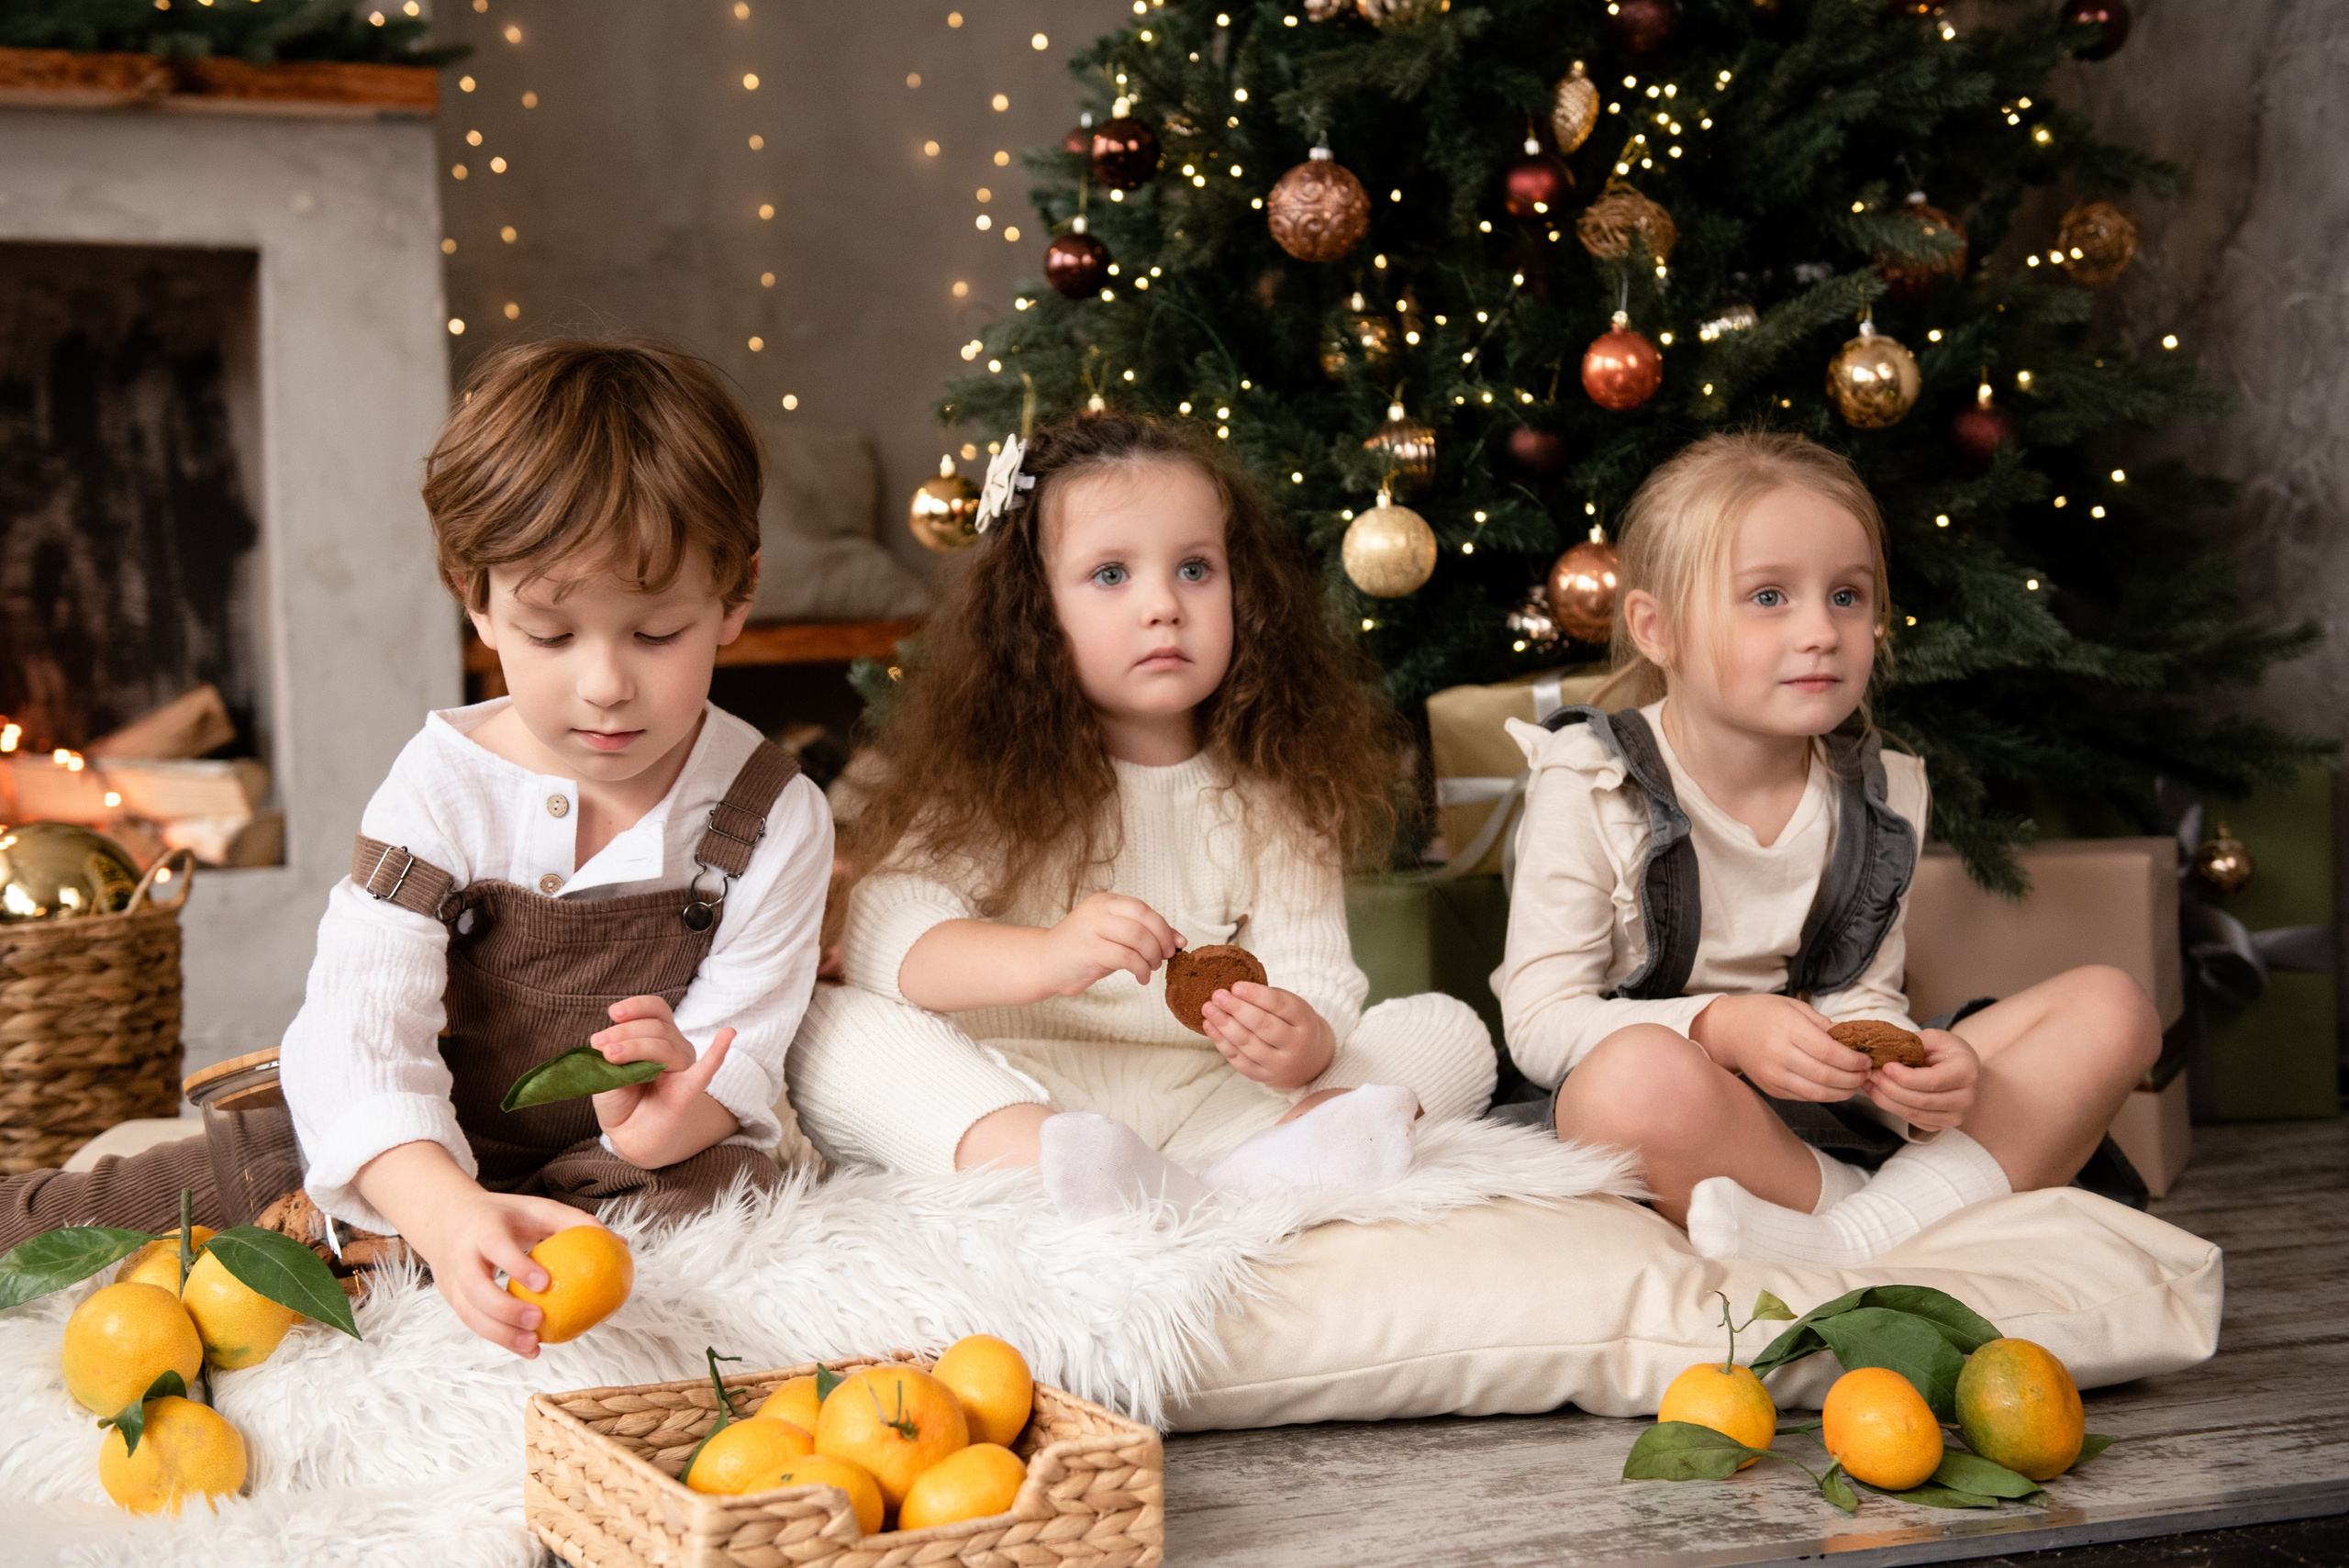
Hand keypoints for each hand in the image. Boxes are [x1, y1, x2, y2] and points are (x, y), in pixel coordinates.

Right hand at [353, 1141, 591, 1357]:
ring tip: (535, 1345)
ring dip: (500, 1334)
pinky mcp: (452, 1300)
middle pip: (474, 1287)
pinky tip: (530, 1349)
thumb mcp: (538, 1209)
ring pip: (469, 1313)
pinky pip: (474, 1324)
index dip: (516, 1265)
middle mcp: (461, 1255)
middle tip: (539, 1321)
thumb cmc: (505, 1215)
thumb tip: (622, 1244)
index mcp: (482, 1227)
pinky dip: (500, 1339)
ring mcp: (451, 1281)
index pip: (496, 1247)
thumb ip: (576, 1223)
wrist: (447, 1219)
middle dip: (504, 1308)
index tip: (545, 1283)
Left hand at [588, 995, 741, 1167]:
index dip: (637, 1006)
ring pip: (665, 1046)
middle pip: (657, 1028)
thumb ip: (613, 1059)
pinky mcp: (688, 1091)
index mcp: (659, 1038)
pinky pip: (706, 1070)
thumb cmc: (622, 1100)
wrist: (631, 1136)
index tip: (614, 1012)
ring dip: (633, 1045)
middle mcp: (677, 1049)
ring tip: (609, 1055)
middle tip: (598, 1044)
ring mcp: (684, 1069)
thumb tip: (610, 1048)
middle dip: (624, 1032)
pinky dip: (717, 1052)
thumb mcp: (609, 1073)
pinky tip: (728, 1034)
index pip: (657, 1010)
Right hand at [1032, 892, 1183, 995]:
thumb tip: (1179, 940)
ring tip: (1150, 968)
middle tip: (1165, 957)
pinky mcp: (1088, 950)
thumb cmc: (1081, 952)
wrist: (1043, 964)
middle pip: (1143, 919)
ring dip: (1152, 956)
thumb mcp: (1113, 937)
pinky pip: (1126, 957)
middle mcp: (1098, 910)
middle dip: (1161, 940)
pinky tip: (1141, 977)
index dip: (1164, 927)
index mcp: (1105, 902)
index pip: (1143, 908)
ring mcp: (1091, 928)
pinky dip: (1140, 969)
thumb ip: (1142, 934)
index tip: (1176, 944)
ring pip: (1137, 937)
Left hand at [1201, 983, 1336, 1091]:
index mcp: (1304, 1021)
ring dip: (1224, 1025)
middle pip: (1263, 1026)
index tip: (1236, 985)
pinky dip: (1221, 1041)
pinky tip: (1209, 1025)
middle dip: (1237, 1009)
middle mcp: (1295, 1046)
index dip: (1257, 995)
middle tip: (1218, 995)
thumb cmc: (1292, 1024)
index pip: (1280, 1006)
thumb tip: (1232, 989)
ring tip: (1208, 1008)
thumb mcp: (1291, 1007)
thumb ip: (1268, 998)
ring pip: (1247, 1044)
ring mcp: (1278, 1064)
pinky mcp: (1261, 1076)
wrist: (1306, 1059)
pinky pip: (1237, 1059)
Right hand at [1688, 993, 1870, 1102]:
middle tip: (1867, 1073)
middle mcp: (1779, 1054)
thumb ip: (1824, 1025)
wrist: (1728, 1031)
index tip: (1866, 1059)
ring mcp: (1774, 1075)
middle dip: (1854, 1078)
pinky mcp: (1772, 1089)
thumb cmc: (1763, 1013)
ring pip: (1818, 1092)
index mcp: (1787, 1028)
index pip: (1829, 1052)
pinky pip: (1806, 1097)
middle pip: (1826, 1075)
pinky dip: (1826, 1095)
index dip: (1853, 1060)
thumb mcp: (1794, 1007)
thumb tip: (1853, 1043)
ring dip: (1844, 1091)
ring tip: (1856, 1083)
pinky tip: (1836, 1087)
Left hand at [1863, 1027, 1979, 1130]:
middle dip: (1890, 1088)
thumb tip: (1885, 1049)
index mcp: (1966, 1072)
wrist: (1964, 1070)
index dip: (1905, 1077)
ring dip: (1886, 1100)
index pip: (1932, 1081)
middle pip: (1920, 1100)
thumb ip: (1914, 1042)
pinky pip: (1911, 1119)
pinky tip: (1878, 1093)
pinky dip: (1891, 1107)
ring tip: (1869, 1084)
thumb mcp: (1936, 1038)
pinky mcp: (1941, 1125)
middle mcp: (1965, 1098)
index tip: (1885, 1067)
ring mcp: (1954, 1116)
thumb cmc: (1948, 1051)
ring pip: (1913, 1113)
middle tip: (1871, 1074)